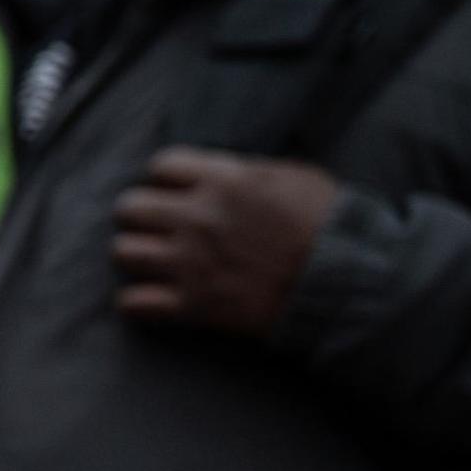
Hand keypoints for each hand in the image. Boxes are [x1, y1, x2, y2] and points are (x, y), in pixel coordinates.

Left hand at [111, 149, 338, 335]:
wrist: (346, 282)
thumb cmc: (329, 225)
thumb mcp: (294, 178)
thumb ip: (246, 172)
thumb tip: (218, 172)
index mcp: (224, 181)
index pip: (162, 166)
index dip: (166, 178)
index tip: (175, 191)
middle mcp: (198, 219)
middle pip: (130, 207)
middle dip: (140, 215)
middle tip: (154, 226)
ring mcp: (191, 263)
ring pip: (123, 252)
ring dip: (134, 255)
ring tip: (150, 260)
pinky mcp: (193, 304)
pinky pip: (133, 303)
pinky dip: (136, 302)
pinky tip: (149, 299)